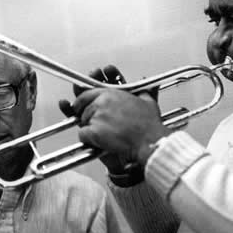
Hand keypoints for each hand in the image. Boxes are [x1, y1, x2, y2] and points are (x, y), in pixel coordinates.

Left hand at [59, 65, 163, 185]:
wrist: (149, 141)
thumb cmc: (149, 125)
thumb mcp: (148, 102)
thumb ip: (142, 93)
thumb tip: (143, 91)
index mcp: (112, 93)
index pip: (89, 92)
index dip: (84, 99)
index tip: (83, 103)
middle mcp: (102, 102)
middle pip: (83, 106)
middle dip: (85, 113)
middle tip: (87, 119)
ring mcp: (96, 116)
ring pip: (83, 120)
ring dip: (88, 127)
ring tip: (100, 133)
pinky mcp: (94, 131)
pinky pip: (83, 134)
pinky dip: (87, 139)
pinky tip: (95, 141)